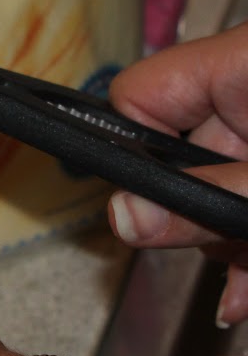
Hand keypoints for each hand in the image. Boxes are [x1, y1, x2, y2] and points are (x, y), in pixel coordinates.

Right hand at [107, 25, 247, 323]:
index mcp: (242, 63)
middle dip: (192, 218)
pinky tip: (245, 291)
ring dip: (226, 243)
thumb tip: (121, 217)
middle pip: (179, 156)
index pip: (139, 97)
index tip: (149, 208)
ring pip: (219, 189)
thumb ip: (202, 200)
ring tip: (246, 282)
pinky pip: (247, 200)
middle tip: (218, 252)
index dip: (133, 153)